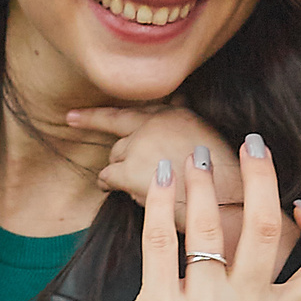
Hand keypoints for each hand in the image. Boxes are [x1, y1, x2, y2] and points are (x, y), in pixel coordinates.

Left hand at [57, 136, 300, 300]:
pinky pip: (162, 239)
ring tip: (197, 156)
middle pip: (268, 230)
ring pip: (210, 226)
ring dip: (203, 180)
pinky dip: (162, 200)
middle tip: (253, 142)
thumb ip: (258, 288)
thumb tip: (275, 222)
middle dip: (262, 175)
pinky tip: (164, 178)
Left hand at [72, 106, 238, 221]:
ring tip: (116, 179)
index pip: (144, 104)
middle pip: (124, 128)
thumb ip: (186, 132)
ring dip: (116, 167)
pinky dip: (108, 182)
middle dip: (107, 132)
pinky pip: (108, 175)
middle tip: (73, 119)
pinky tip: (110, 187)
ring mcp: (142, 145)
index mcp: (179, 114)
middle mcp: (158, 123)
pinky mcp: (131, 170)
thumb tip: (174, 125)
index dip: (123, 103)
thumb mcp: (210, 144)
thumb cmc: (225, 183)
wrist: (227, 204)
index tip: (97, 96)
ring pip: (116, 153)